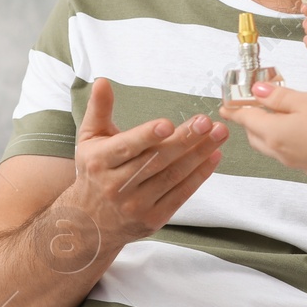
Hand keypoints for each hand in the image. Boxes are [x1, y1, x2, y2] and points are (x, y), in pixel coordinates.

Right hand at [64, 77, 227, 241]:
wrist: (89, 224)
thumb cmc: (93, 173)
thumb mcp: (88, 140)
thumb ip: (99, 109)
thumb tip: (102, 82)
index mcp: (99, 161)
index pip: (126, 147)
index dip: (147, 135)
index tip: (168, 124)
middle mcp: (116, 185)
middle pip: (156, 160)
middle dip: (184, 140)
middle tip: (206, 123)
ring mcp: (136, 205)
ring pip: (172, 176)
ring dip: (199, 154)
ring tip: (218, 135)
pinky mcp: (153, 219)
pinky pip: (180, 195)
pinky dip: (199, 176)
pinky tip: (213, 157)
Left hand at [218, 82, 306, 177]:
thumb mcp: (306, 100)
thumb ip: (279, 96)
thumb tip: (257, 92)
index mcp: (274, 132)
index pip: (246, 119)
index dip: (234, 110)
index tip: (225, 105)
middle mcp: (281, 151)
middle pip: (254, 135)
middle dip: (249, 120)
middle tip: (253, 103)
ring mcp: (296, 161)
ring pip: (270, 145)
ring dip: (266, 130)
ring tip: (276, 113)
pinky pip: (287, 151)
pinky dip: (283, 138)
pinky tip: (297, 128)